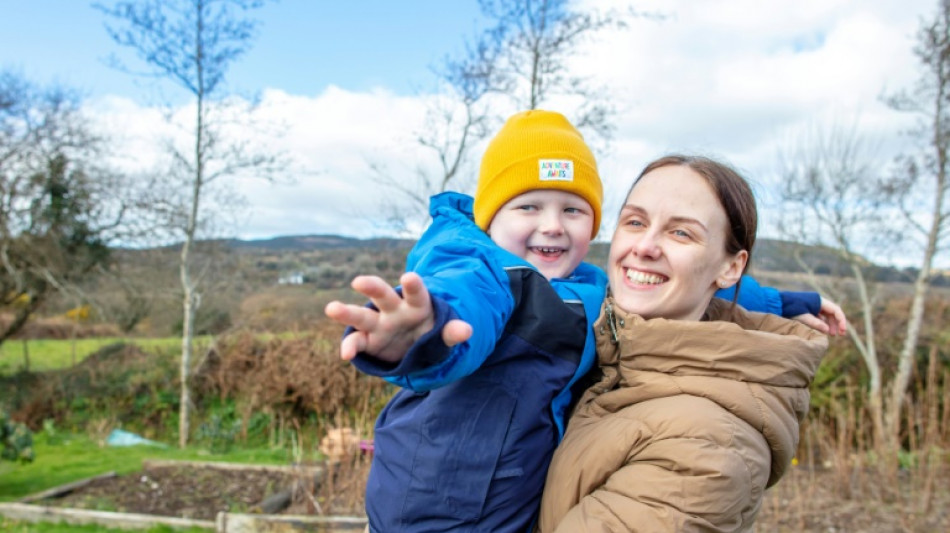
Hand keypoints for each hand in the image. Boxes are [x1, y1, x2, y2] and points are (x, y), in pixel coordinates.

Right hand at [324, 272, 471, 361]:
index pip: (416, 293)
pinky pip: (357, 342)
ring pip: (361, 316)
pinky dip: (350, 347)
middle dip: (371, 287)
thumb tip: (467, 330)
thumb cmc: (429, 332)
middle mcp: (393, 310)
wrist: (415, 346)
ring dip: (346, 312)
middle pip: (382, 296)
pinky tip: (346, 354)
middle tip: (359, 281)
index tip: (408, 277)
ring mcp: (378, 325)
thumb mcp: (443, 334)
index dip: (413, 285)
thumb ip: (452, 332)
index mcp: (416, 304)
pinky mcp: (368, 341)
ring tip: (331, 308)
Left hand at [792, 296, 846, 336]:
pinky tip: (822, 331)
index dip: (841, 321)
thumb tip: (827, 331)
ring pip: (826, 315)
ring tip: (830, 334)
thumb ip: (816, 324)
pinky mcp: (809, 309)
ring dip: (829, 325)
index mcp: (819, 301)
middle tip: (838, 335)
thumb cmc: (790, 308)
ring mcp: (814, 305)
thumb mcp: (803, 317)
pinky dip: (822, 323)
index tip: (843, 331)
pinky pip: (820, 316)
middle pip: (832, 313)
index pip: (836, 310)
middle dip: (836, 324)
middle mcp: (818, 302)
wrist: (778, 303)